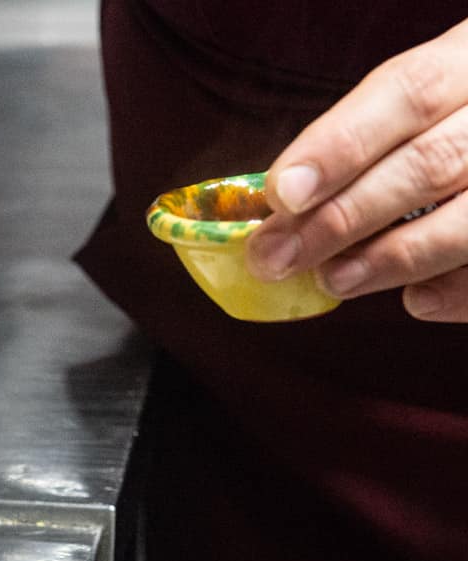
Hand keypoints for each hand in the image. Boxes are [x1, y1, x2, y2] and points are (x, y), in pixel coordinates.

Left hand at [246, 19, 467, 321]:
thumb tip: (282, 206)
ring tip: (333, 279)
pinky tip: (415, 301)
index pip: (409, 92)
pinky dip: (455, 291)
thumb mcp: (413, 104)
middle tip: (277, 257)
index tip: (281, 193)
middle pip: (432, 163)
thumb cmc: (447, 122)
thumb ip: (363, 140)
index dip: (341, 145)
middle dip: (344, 217)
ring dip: (392, 258)